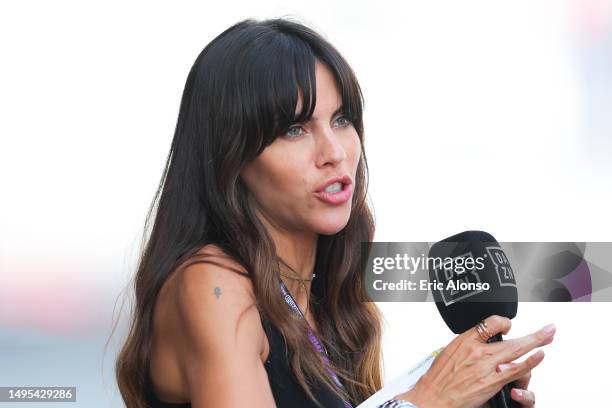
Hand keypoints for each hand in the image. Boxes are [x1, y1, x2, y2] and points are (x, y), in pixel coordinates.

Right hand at [394, 315, 554, 407]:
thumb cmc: (436, 380)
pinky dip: (530, 361)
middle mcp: (477, 350)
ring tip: (549, 336)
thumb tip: (475, 344)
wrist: (432, 397)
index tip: (508, 325)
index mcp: (464, 340)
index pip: (489, 323)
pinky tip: (540, 355)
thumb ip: (465, 348)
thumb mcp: (447, 354)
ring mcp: (487, 365)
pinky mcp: (493, 381)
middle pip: (510, 336)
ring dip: (537, 342)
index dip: (502, 322)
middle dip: (532, 332)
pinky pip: (516, 368)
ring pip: (517, 349)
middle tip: (547, 329)